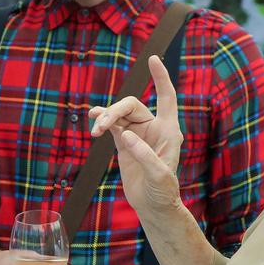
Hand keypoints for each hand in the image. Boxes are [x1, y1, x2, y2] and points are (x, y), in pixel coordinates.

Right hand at [89, 55, 183, 214]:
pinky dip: (102, 120)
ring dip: (106, 118)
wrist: (152, 206)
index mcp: (169, 130)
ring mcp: (138, 133)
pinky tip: (94, 119)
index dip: (160, 78)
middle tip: (101, 126)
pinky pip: (112, 125)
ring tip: (96, 130)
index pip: (166, 97)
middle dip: (115, 111)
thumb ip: (145, 155)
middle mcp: (154, 127)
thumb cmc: (163, 192)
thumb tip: (126, 135)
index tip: (153, 58)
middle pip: (132, 105)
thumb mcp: (159, 176)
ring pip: (119, 115)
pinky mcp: (125, 142)